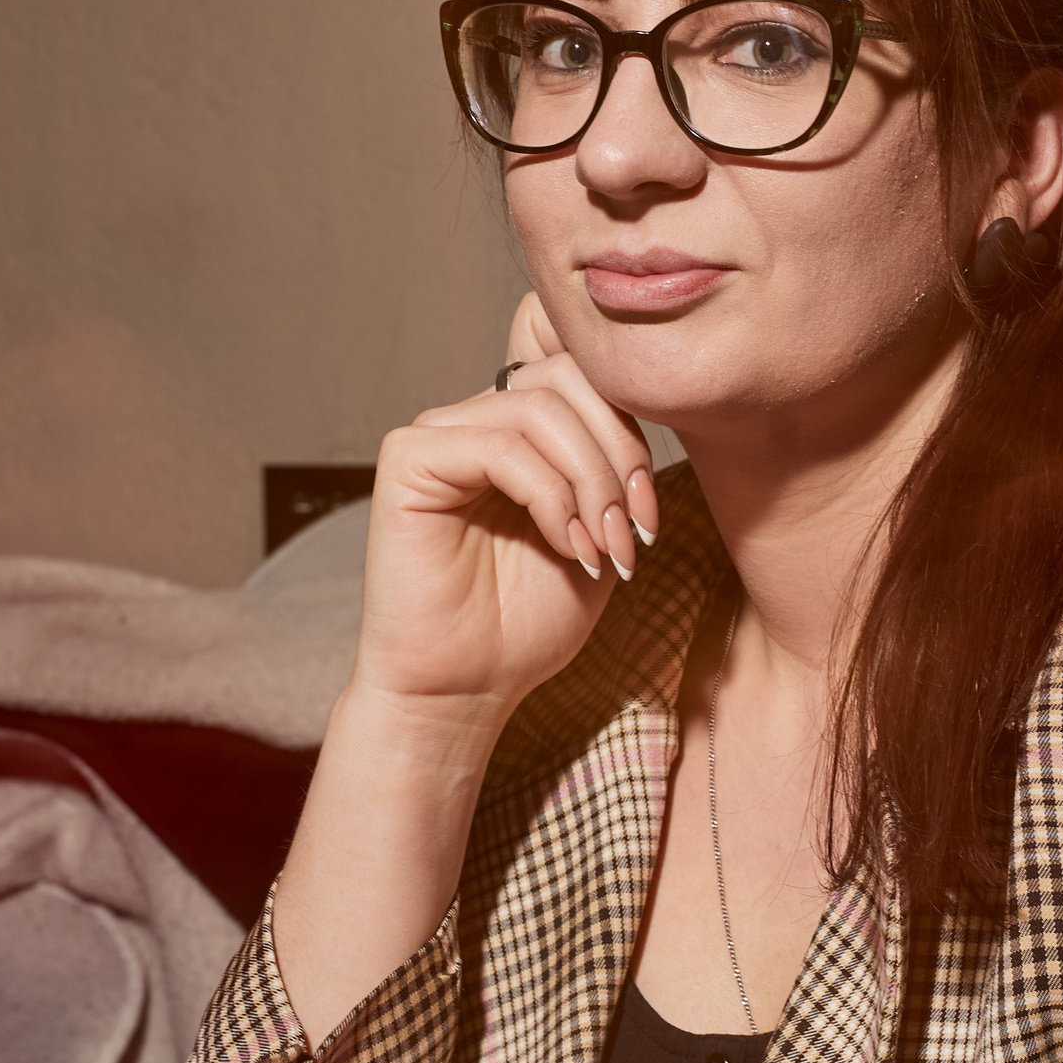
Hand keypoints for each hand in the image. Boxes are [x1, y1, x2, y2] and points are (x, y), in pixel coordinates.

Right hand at [350, 295, 661, 729]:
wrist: (466, 688)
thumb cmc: (528, 620)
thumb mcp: (598, 530)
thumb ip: (614, 465)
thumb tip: (654, 405)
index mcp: (520, 430)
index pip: (585, 374)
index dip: (631, 432)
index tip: (648, 516)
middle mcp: (476, 419)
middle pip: (567, 377)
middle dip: (616, 454)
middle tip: (630, 531)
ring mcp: (438, 434)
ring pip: (539, 409)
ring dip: (589, 481)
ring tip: (601, 549)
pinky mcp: (408, 460)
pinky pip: (499, 446)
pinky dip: (549, 496)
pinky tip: (565, 546)